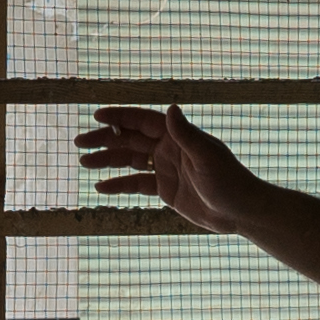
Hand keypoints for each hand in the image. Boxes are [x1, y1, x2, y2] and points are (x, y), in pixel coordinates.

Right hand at [77, 105, 253, 231]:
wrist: (240, 211)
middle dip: (104, 140)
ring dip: (106, 161)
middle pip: (130, 139)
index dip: (119, 117)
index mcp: (177, 136)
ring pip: (129, 161)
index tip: (96, 116)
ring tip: (83, 163)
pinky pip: (136, 184)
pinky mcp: (164, 190)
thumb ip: (186, 134)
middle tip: (79, 142)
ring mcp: (165, 168)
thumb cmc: (229, 181)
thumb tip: (172, 108)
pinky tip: (100, 188)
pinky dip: (119, 185)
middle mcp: (168, 148)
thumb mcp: (207, 157)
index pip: (142, 121)